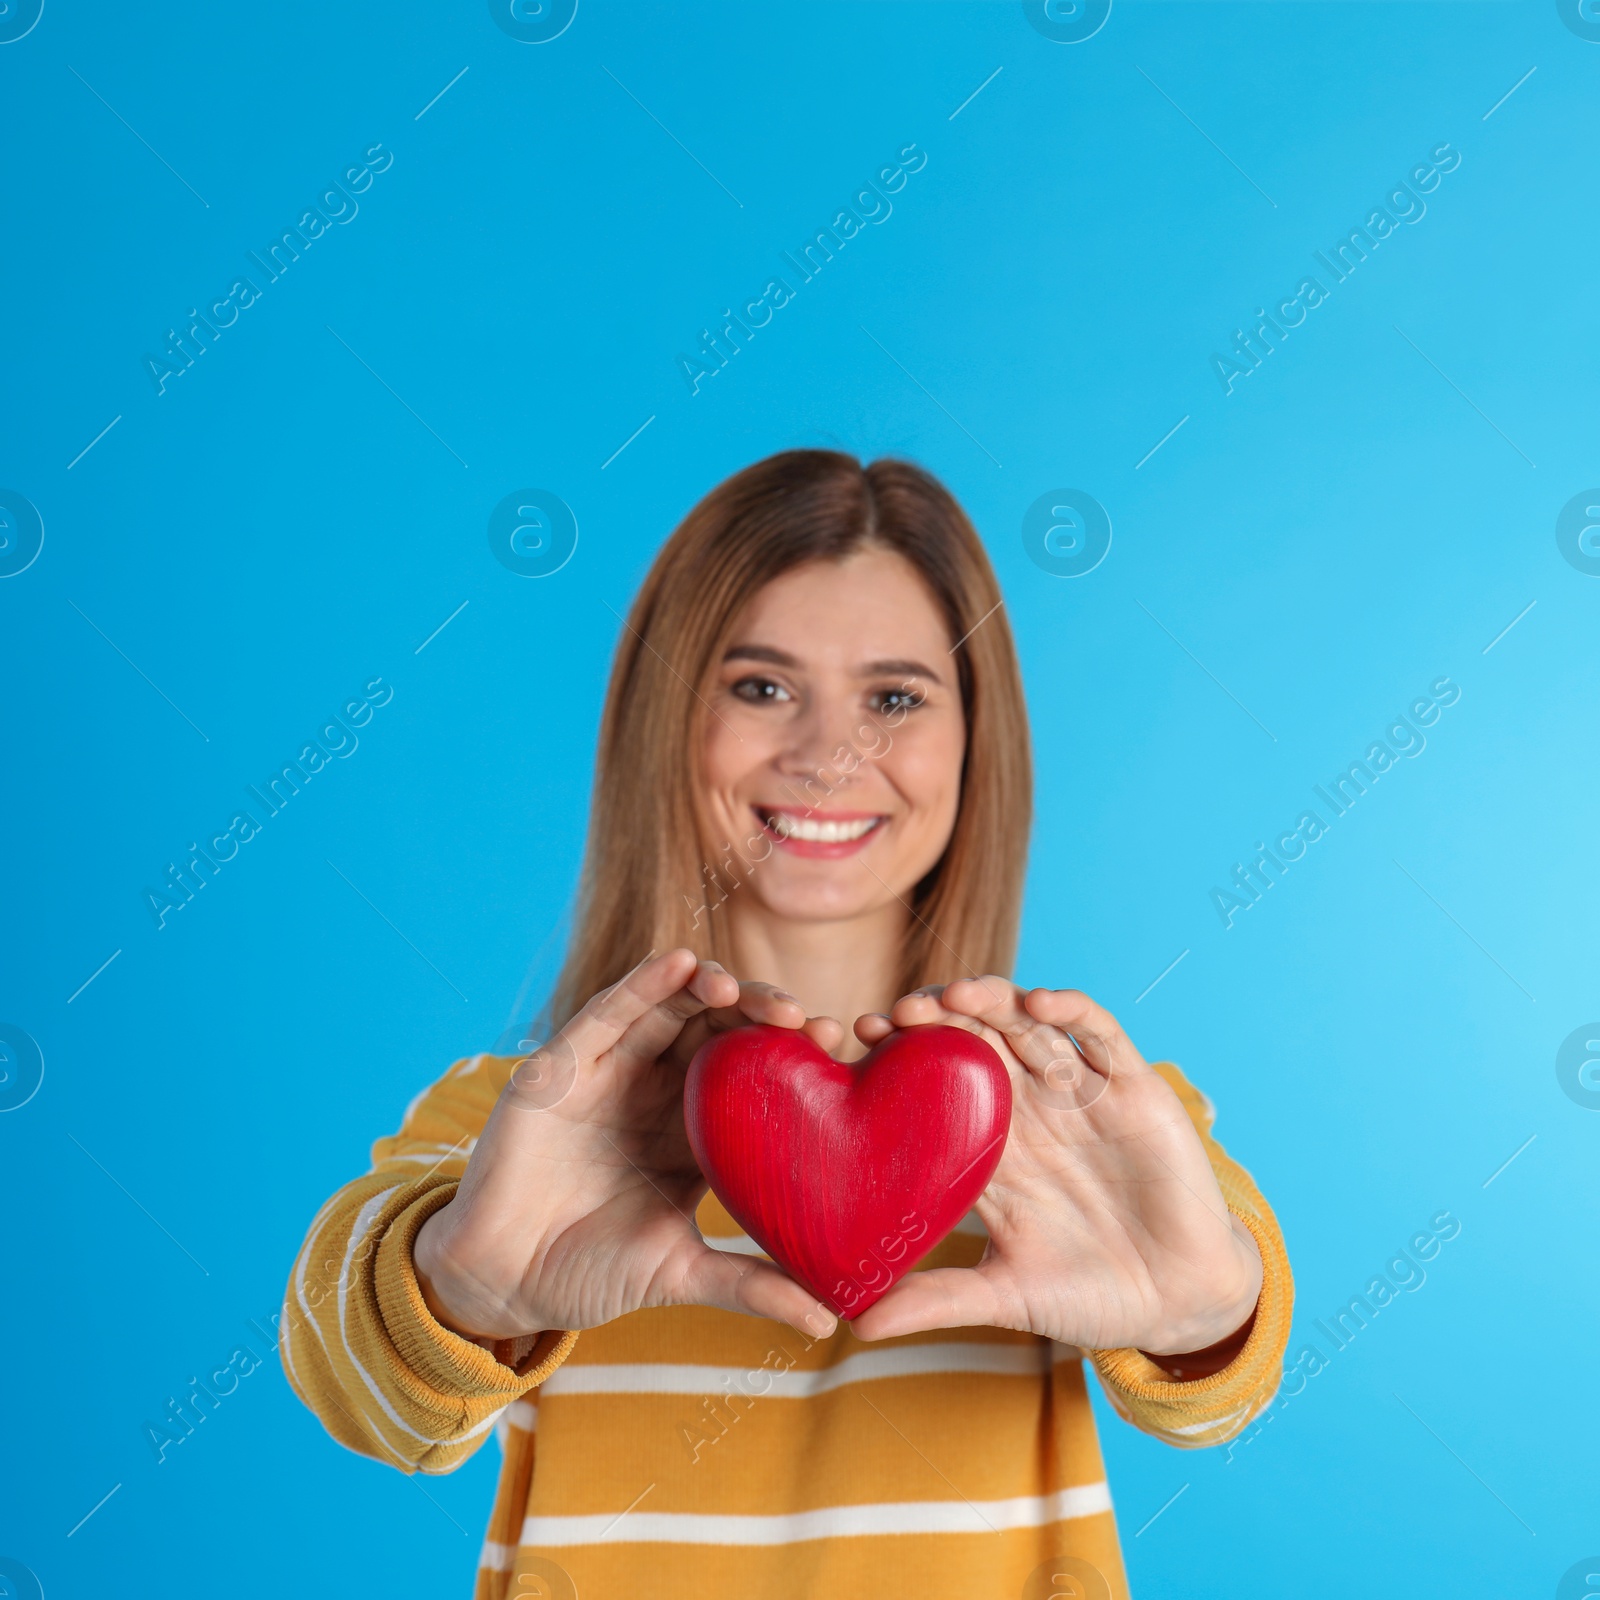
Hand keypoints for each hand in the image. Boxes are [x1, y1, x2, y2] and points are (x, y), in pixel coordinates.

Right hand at [413, 950, 839, 1343]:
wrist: (504, 1280)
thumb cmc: (591, 1273)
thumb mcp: (680, 1273)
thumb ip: (749, 1285)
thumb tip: (828, 1322)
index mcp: (696, 1130)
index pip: (754, 1074)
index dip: (795, 1054)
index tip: (838, 1043)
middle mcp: (659, 1089)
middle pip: (719, 1028)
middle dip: (760, 1012)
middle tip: (801, 1019)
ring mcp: (612, 1070)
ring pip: (671, 1008)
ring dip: (710, 987)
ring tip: (740, 989)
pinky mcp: (565, 1062)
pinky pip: (610, 1011)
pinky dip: (645, 982)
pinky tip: (679, 962)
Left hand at [848, 980, 1261, 1357]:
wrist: (1179, 1304)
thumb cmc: (1089, 1296)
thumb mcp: (1006, 1296)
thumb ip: (938, 1299)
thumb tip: (858, 1325)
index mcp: (990, 1145)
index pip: (933, 1083)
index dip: (897, 1055)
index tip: (859, 1042)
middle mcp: (1029, 1107)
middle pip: (974, 1037)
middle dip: (934, 1016)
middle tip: (897, 1014)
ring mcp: (1079, 1091)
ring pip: (1028, 1022)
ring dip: (992, 1001)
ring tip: (954, 997)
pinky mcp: (1132, 1086)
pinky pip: (1100, 1032)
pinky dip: (1071, 1007)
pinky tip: (1040, 1001)